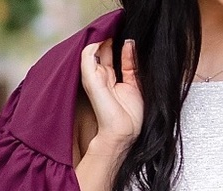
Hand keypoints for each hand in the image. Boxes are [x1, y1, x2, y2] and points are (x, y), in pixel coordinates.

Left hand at [79, 38, 143, 153]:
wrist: (120, 132)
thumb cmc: (103, 110)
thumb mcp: (90, 80)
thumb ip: (89, 58)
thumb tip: (97, 41)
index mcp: (92, 77)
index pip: (93, 52)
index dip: (97, 39)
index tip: (103, 29)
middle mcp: (104, 78)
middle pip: (105, 52)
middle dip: (108, 39)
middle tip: (113, 27)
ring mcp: (119, 82)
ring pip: (119, 56)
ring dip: (120, 44)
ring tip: (122, 32)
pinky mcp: (133, 87)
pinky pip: (131, 66)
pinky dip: (131, 54)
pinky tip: (130, 45)